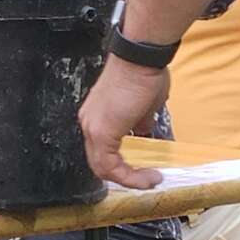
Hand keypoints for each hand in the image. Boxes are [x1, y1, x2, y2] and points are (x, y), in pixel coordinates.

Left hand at [77, 57, 169, 188]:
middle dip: (125, 175)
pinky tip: (148, 176)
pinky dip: (130, 176)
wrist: (141, 58)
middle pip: (100, 162)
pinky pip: (111, 166)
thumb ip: (140, 121)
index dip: (122, 165)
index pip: (103, 150)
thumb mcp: (144, 105)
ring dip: (129, 179)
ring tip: (150, 180)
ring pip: (103, 168)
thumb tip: (143, 130)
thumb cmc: (144, 73)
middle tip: (146, 179)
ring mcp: (93, 128)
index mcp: (96, 116)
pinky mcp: (102, 133)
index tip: (145, 169)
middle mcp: (89, 123)